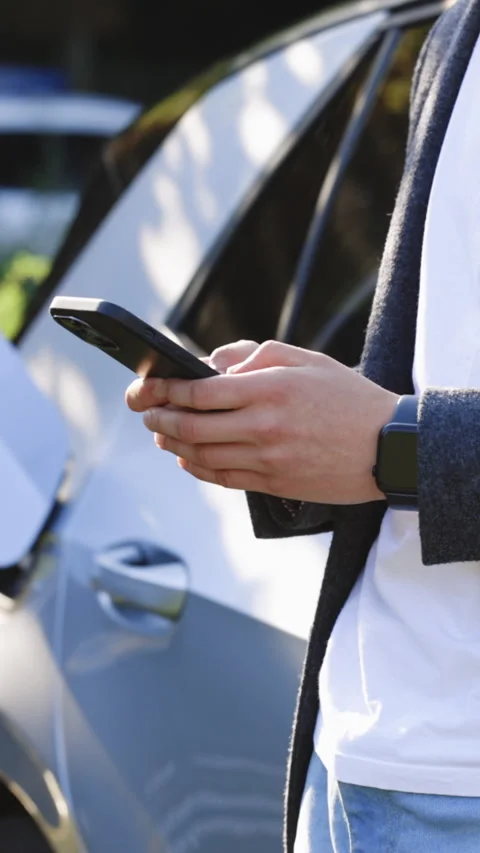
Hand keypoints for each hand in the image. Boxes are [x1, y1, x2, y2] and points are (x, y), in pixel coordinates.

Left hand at [125, 341, 398, 504]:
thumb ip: (254, 355)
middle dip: (158, 419)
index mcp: (269, 390)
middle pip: (190, 428)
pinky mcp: (273, 483)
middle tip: (146, 412)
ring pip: (201, 457)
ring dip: (173, 445)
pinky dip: (198, 468)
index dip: (163, 391)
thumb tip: (212, 364)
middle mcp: (263, 427)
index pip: (198, 392)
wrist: (387, 447)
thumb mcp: (305, 359)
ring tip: (161, 435)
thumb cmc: (348, 398)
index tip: (145, 387)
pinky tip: (188, 459)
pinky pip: (223, 478)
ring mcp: (267, 460)